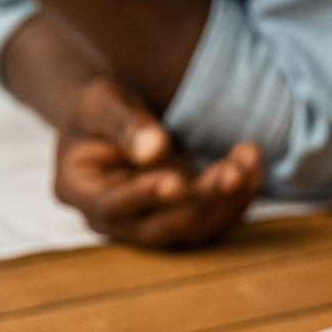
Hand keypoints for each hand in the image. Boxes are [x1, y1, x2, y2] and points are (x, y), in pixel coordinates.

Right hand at [55, 75, 260, 248]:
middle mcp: (112, 222)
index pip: (111, 206)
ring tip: (249, 158)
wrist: (113, 122)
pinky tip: (254, 167)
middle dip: (200, 200)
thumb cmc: (98, 109)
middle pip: (159, 227)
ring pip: (192, 231)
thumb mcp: (100, 101)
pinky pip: (212, 222)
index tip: (176, 179)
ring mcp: (147, 226)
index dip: (144, 197)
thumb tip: (155, 150)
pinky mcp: (179, 222)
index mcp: (77, 191)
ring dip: (226, 200)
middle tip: (232, 170)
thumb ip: (123, 123)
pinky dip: (237, 198)